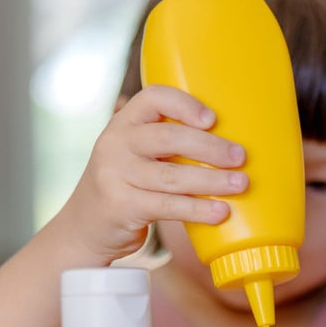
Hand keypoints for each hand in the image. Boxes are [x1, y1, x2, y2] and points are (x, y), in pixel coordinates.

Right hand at [61, 84, 247, 262]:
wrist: (84, 228)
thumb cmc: (126, 188)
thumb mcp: (135, 156)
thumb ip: (166, 146)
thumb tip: (229, 147)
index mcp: (123, 123)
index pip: (153, 98)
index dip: (185, 104)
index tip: (213, 119)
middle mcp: (115, 144)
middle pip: (170, 138)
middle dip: (210, 147)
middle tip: (240, 157)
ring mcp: (115, 175)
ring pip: (172, 176)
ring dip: (211, 181)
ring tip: (240, 184)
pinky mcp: (121, 206)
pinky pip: (167, 206)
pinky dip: (197, 209)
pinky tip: (220, 212)